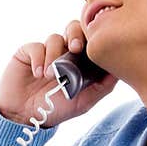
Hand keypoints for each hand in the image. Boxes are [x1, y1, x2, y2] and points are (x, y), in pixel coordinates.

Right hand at [0, 20, 117, 127]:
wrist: (26, 116)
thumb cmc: (56, 109)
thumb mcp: (85, 101)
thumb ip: (103, 86)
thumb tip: (120, 70)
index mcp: (79, 60)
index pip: (90, 39)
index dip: (93, 39)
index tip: (95, 49)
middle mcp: (64, 52)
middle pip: (74, 28)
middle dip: (76, 35)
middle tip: (76, 48)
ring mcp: (46, 51)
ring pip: (55, 38)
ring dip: (55, 55)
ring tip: (50, 76)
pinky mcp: (28, 52)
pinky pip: (36, 46)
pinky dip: (39, 59)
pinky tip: (38, 74)